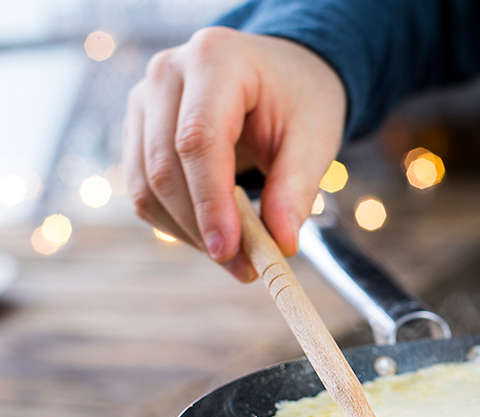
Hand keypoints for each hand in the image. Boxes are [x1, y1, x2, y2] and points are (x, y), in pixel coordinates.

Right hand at [123, 27, 345, 280]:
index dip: (210, 202)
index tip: (230, 251)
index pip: (198, 140)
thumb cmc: (300, 100)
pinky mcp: (137, 130)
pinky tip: (216, 235)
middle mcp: (166, 73)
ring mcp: (142, 100)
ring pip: (145, 185)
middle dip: (202, 226)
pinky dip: (177, 223)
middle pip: (164, 166)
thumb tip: (282, 244)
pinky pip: (143, 190)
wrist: (281, 73)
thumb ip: (297, 188)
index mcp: (215, 59)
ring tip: (239, 257)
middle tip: (246, 268)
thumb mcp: (315, 138)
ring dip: (188, 232)